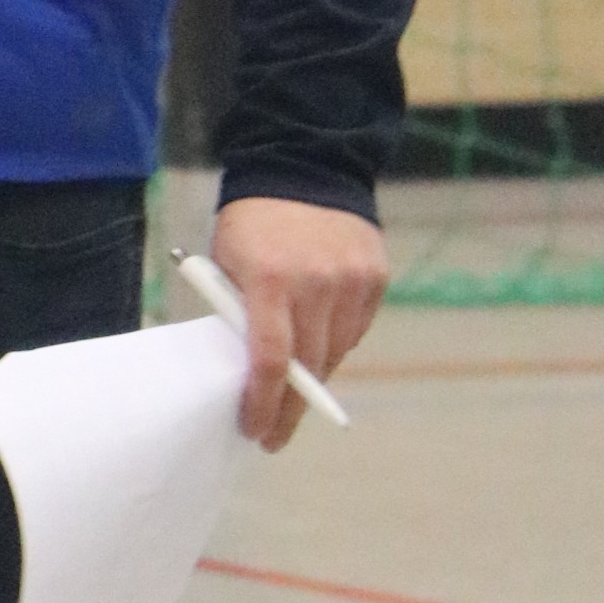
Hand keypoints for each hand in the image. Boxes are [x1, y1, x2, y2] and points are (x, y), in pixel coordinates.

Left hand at [209, 195, 388, 450]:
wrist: (305, 167)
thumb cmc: (253, 224)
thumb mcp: (228, 263)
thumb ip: (239, 313)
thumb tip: (253, 374)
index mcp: (269, 279)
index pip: (270, 359)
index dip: (262, 403)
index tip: (255, 432)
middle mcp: (316, 282)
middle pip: (308, 367)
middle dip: (289, 408)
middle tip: (274, 434)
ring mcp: (351, 281)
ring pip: (336, 353)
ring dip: (314, 376)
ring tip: (295, 386)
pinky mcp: (375, 278)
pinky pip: (355, 329)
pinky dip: (336, 341)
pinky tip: (319, 338)